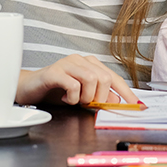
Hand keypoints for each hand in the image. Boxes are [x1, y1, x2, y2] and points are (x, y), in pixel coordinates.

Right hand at [16, 54, 138, 105]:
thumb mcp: (81, 97)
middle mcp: (81, 60)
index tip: (137, 105)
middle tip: (87, 104)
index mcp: (91, 64)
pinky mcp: (55, 71)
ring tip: (75, 101)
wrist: (28, 88)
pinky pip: (73, 84)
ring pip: (91, 79)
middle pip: (105, 78)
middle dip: (101, 97)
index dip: (127, 92)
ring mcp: (68, 63)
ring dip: (86, 97)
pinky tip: (66, 99)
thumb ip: (99, 97)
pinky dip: (73, 97)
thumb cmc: (56, 91)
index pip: (115, 77)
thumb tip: (118, 101)